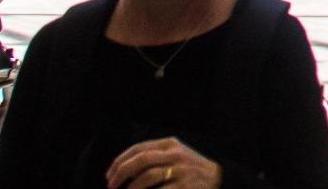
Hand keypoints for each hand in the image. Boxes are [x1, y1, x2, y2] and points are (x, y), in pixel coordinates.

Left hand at [105, 138, 221, 188]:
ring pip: (147, 176)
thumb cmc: (190, 169)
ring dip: (131, 187)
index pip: (139, 148)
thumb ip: (154, 156)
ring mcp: (181, 170)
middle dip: (121, 173)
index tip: (109, 175)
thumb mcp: (175, 155)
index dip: (120, 161)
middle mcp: (175, 154)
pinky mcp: (184, 186)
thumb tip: (123, 170)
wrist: (218, 179)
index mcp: (170, 144)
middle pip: (141, 160)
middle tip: (111, 185)